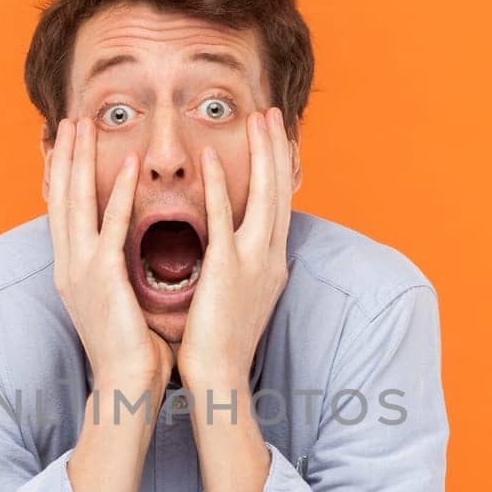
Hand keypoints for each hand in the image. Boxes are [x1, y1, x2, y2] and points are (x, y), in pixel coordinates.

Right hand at [46, 117, 173, 392]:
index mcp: (71, 271)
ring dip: (80, 159)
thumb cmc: (132, 350)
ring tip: (85, 125)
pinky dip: (117, 192)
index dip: (61, 174)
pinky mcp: (103, 277)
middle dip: (63, 155)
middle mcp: (68, 266)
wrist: (126, 385)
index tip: (64, 142)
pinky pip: (111, 225)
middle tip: (68, 119)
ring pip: (75, 202)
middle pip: (59, 197)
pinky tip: (127, 164)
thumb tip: (132, 255)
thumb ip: (120, 273)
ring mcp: (81, 270)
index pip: (62, 211)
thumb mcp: (118, 302)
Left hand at [178, 106, 293, 387]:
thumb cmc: (222, 343)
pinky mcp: (227, 269)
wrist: (220, 378)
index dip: (281, 170)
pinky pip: (222, 217)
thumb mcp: (241, 297)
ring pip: (265, 195)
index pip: (281, 205)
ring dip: (262, 153)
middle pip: (281, 191)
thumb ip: (241, 268)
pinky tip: (209, 157)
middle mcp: (271, 257)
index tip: (278, 139)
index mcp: (272, 263)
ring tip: (256, 118)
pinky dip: (218, 184)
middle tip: (273, 113)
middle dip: (278, 149)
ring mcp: (253, 261)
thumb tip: (234, 250)